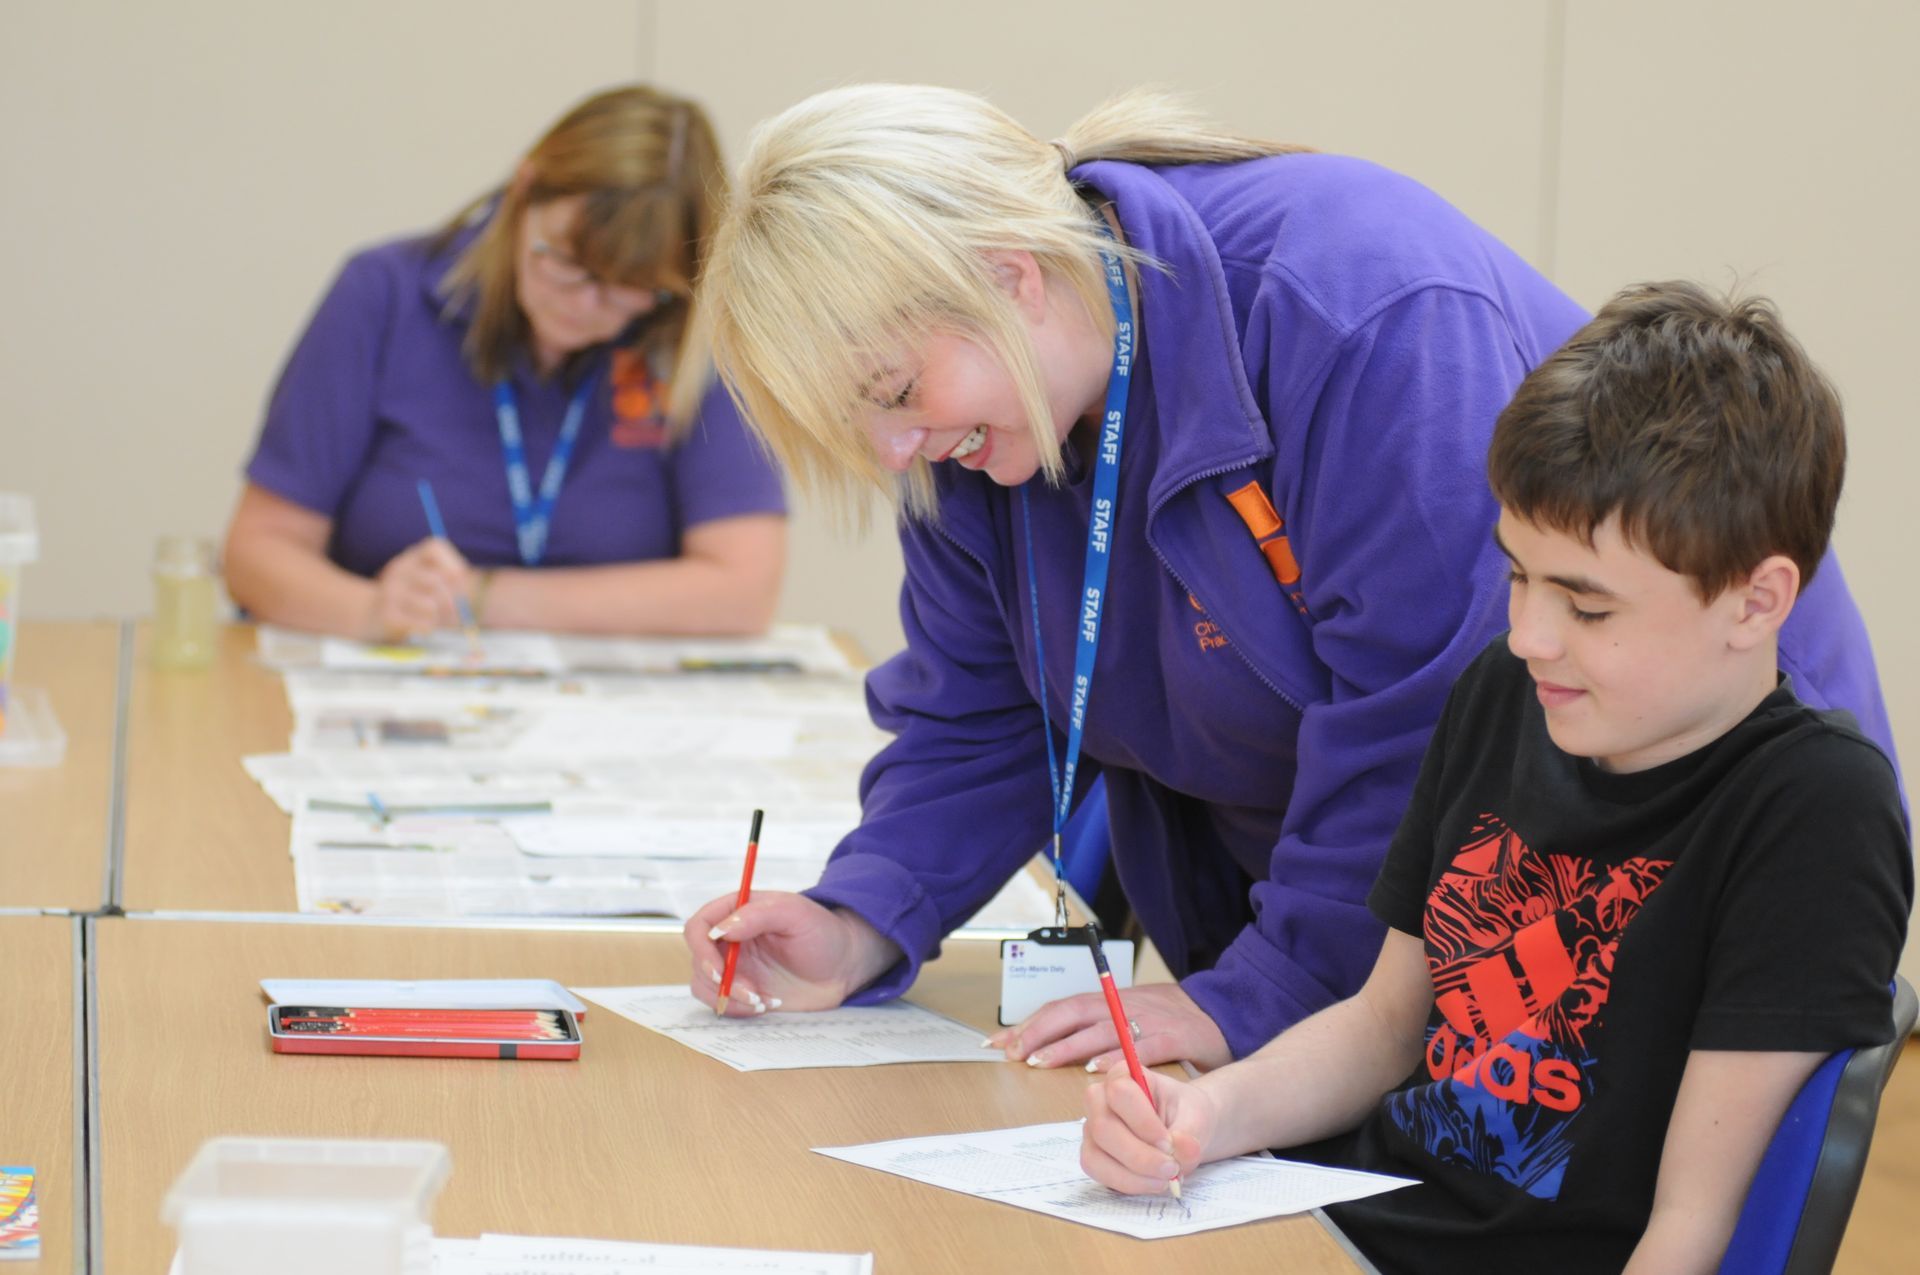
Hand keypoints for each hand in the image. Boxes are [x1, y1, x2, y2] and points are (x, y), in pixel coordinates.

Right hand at [365, 537, 472, 641]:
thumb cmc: (412, 598)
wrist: (370, 614)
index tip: (458, 580)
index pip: (434, 547)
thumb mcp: (429, 582)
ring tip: (432, 617)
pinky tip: (421, 626)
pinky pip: (423, 624)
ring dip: (438, 616)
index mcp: (412, 556)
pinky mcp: (387, 615)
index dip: (453, 564)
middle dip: (453, 600)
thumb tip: (464, 592)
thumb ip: (452, 582)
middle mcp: (398, 569)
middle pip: (437, 582)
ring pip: (431, 606)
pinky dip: (429, 628)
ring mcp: (390, 591)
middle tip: (454, 610)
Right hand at [683, 891, 900, 1016]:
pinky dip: (738, 1009)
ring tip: (762, 1000)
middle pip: (699, 959)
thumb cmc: (823, 932)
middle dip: (719, 981)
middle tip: (751, 992)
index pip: (699, 926)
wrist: (844, 966)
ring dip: (728, 998)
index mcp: (737, 912)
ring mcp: (735, 966)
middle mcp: (730, 939)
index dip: (701, 948)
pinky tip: (767, 1004)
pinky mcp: (743, 990)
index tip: (719, 968)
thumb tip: (721, 929)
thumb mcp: (795, 914)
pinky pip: (722, 1003)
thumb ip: (758, 915)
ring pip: (705, 985)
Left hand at [983, 981, 1231, 1071]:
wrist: (1224, 1013)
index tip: (1000, 1042)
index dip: (1030, 1023)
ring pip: (1099, 1029)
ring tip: (1041, 1062)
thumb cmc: (1172, 1019)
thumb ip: (1099, 1028)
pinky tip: (1096, 1071)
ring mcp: (1148, 1020)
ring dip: (1067, 1046)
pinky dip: (1116, 1059)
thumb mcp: (1131, 1015)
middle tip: (1015, 1053)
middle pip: (1072, 1012)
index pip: (1061, 1007)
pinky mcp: (1172, 1037)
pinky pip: (1140, 1048)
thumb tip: (1053, 1043)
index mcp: (1111, 1001)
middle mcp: (1124, 1006)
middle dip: (1039, 1032)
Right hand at [1080, 1066, 1218, 1195]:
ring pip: (1095, 1155)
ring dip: (1134, 1175)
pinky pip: (1098, 1173)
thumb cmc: (1186, 1114)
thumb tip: (1179, 1149)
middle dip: (1140, 1156)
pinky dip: (1128, 1184)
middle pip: (1103, 1128)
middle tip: (1171, 1168)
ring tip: (1166, 1179)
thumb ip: (1190, 1133)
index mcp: (1124, 1074)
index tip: (1169, 1143)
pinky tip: (1153, 1183)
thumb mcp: (1197, 1117)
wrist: (1184, 1129)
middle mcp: (1100, 1099)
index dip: (1143, 1122)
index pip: (1120, 1093)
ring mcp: (1092, 1128)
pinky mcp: (1093, 1154)